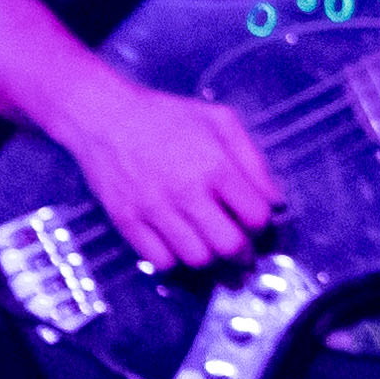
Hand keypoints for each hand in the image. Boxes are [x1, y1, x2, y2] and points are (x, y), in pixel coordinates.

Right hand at [60, 75, 281, 273]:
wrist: (103, 116)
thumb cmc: (166, 116)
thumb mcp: (220, 122)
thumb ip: (253, 161)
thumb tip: (275, 202)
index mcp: (215, 166)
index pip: (257, 216)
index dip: (263, 227)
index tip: (257, 226)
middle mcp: (186, 191)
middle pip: (230, 246)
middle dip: (244, 255)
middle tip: (243, 254)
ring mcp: (153, 209)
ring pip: (197, 259)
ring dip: (211, 262)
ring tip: (211, 250)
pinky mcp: (126, 220)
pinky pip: (159, 261)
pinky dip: (176, 263)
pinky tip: (179, 248)